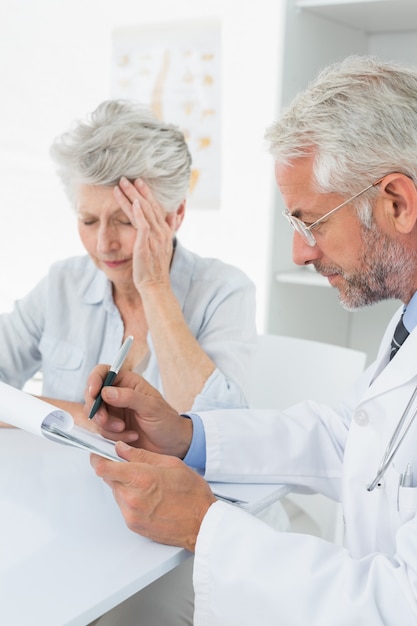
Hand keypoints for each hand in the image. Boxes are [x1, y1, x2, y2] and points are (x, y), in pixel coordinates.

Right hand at [85, 366, 192, 457]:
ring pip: (95, 415)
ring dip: (107, 425)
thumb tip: (106, 391)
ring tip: (124, 429)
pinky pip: (102, 431)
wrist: (172, 444)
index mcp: (128, 382)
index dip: (94, 380)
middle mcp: (118, 395)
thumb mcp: (151, 407)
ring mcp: (114, 412)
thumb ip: (129, 397)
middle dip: (96, 409)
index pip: (103, 372)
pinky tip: (130, 436)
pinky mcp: (112, 428)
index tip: (93, 392)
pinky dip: (113, 436)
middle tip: (104, 420)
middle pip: (93, 395)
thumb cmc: (167, 421)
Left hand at [91, 442, 215, 550]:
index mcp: (140, 477)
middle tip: (134, 467)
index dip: (97, 458)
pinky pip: (123, 506)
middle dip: (117, 470)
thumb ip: (141, 455)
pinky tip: (150, 497)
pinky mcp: (133, 525)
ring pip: (116, 492)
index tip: (99, 453)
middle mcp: (131, 497)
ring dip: (124, 485)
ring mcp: (131, 513)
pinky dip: (130, 499)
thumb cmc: (192, 494)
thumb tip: (121, 449)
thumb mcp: (170, 463)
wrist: (202, 523)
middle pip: (108, 479)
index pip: (103, 467)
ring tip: (148, 484)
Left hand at [114, 177, 174, 290]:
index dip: (146, 194)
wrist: (155, 285)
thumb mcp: (162, 246)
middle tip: (127, 178)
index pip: (155, 208)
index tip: (138, 182)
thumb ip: (165, 229)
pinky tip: (133, 203)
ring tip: (122, 185)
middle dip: (137, 191)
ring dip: (132, 197)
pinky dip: (138, 214)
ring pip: (143, 212)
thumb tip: (170, 216)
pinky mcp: (146, 245)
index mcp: (164, 231)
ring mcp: (154, 238)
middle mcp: (161, 232)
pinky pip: (143, 226)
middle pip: (148, 206)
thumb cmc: (154, 268)